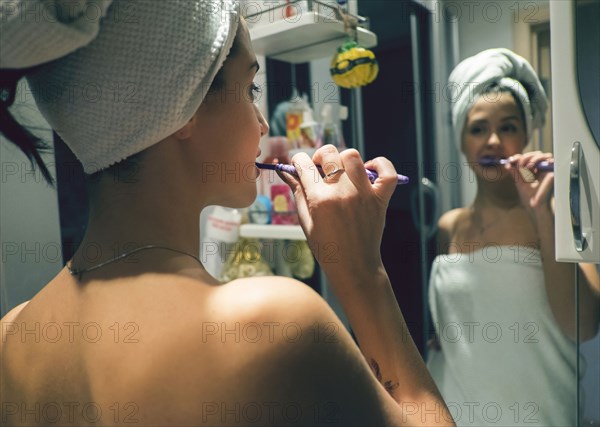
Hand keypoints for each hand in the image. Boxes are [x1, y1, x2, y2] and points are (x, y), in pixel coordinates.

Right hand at [280, 145, 396, 282]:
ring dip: (344, 159)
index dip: (298, 161)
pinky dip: (380, 164)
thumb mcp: (306, 221)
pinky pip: (388, 171)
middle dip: (320, 156)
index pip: (304, 164)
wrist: (354, 267)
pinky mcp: (381, 198)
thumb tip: (285, 171)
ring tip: (342, 172)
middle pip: (329, 153)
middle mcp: (342, 192)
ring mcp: (364, 194)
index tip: (300, 165)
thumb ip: (297, 192)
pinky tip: (369, 171)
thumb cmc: (326, 247)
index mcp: (320, 199)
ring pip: (353, 156)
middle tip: (320, 169)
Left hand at [506, 151, 553, 214]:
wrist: (535, 205)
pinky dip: (542, 161)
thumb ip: (514, 172)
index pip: (525, 157)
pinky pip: (550, 160)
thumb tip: (507, 164)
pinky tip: (535, 168)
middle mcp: (539, 167)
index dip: (518, 157)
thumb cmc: (528, 195)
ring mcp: (547, 169)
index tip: (511, 160)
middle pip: (534, 154)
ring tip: (527, 168)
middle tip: (520, 166)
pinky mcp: (553, 171)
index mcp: (531, 169)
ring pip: (541, 155)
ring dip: (532, 159)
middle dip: (525, 157)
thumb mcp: (519, 182)